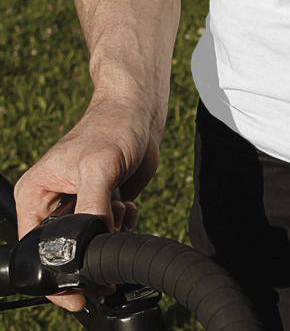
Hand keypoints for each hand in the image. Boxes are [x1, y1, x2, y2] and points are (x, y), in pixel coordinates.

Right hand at [14, 95, 159, 311]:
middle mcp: (51, 204)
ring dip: (111, 233)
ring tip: (119, 205)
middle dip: (91, 248)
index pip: (35, 248)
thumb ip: (92, 208)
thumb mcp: (98, 167)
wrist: (140, 111)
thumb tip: (91, 245)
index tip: (79, 292)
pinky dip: (123, 224)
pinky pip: (110, 232)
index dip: (56, 274)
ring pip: (91, 244)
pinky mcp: (102, 205)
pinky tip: (127, 203)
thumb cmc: (113, 126)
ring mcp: (77, 206)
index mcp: (34, 194)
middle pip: (65, 250)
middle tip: (110, 227)